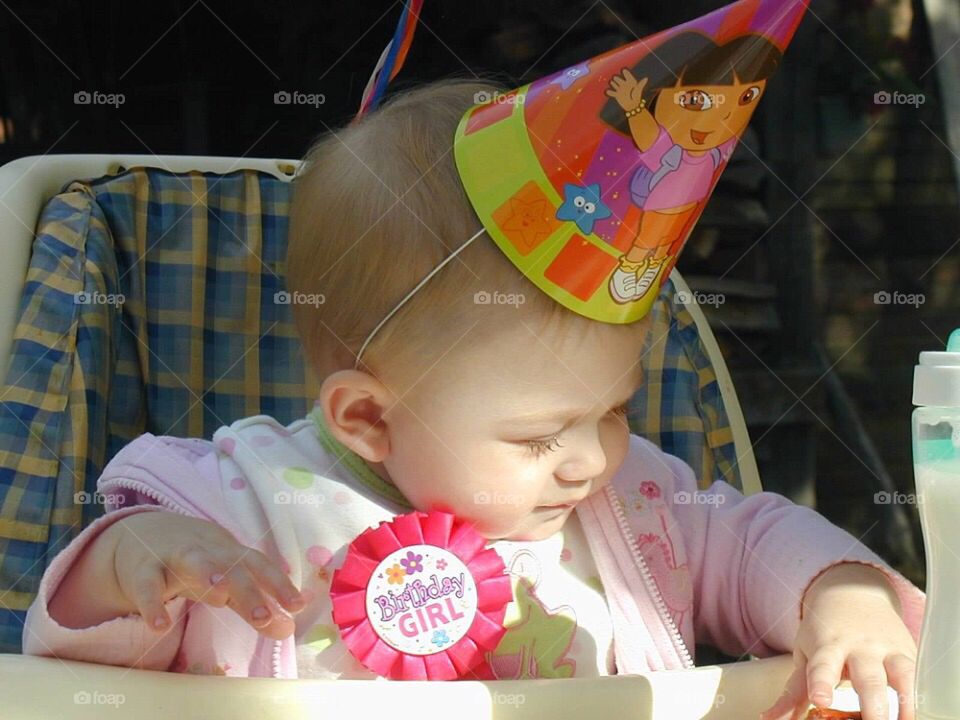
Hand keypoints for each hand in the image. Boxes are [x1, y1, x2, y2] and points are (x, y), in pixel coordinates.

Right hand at [113, 511, 305, 639]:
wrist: (141, 533)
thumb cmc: (196, 562)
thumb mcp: (225, 579)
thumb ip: (254, 603)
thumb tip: (287, 629)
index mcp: (230, 553)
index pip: (259, 565)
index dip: (279, 584)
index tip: (299, 606)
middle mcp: (207, 551)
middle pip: (230, 566)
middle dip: (248, 590)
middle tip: (264, 617)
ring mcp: (173, 557)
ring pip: (193, 562)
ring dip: (208, 575)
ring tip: (221, 597)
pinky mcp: (142, 570)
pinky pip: (146, 587)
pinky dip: (151, 605)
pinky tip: (159, 627)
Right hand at [605, 69, 648, 112]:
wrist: (633, 106)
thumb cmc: (637, 97)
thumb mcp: (638, 90)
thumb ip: (641, 84)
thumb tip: (646, 79)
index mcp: (630, 82)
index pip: (627, 75)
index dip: (625, 72)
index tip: (623, 70)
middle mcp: (624, 84)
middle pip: (618, 79)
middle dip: (617, 79)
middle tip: (615, 78)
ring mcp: (620, 89)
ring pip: (614, 84)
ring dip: (612, 83)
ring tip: (611, 82)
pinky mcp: (616, 95)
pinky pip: (612, 92)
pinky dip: (609, 92)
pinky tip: (608, 91)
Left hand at [761, 563, 915, 719]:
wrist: (852, 592)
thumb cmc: (824, 629)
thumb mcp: (805, 654)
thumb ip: (793, 691)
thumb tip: (770, 718)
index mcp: (827, 645)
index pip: (823, 665)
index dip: (822, 682)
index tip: (820, 698)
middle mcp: (859, 646)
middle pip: (867, 678)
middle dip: (872, 705)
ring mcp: (886, 649)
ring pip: (899, 676)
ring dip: (902, 704)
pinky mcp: (907, 652)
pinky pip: (916, 676)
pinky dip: (916, 697)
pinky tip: (913, 714)